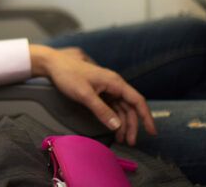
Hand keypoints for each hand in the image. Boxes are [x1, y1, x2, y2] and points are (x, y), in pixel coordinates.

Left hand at [30, 45, 156, 145]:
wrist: (54, 64)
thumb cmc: (68, 74)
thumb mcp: (84, 94)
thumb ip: (101, 110)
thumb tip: (116, 125)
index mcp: (114, 82)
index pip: (137, 100)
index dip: (146, 116)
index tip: (151, 131)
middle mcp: (114, 85)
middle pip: (130, 107)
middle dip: (132, 125)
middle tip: (130, 141)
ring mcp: (107, 88)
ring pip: (121, 109)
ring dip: (123, 124)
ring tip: (122, 139)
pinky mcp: (100, 92)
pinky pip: (112, 107)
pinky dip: (114, 118)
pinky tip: (113, 128)